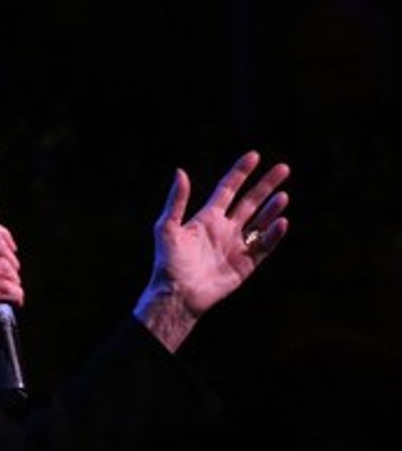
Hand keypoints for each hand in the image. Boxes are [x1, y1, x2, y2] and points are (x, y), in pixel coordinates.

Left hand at [134, 151, 289, 351]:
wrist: (176, 294)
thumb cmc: (168, 262)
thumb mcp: (167, 228)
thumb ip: (176, 201)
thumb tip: (180, 171)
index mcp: (207, 218)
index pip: (228, 189)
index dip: (240, 172)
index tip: (254, 155)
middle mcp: (224, 229)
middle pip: (250, 202)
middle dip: (266, 185)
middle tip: (283, 168)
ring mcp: (236, 246)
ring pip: (260, 222)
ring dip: (272, 208)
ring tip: (283, 195)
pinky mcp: (245, 264)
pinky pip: (264, 246)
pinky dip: (273, 234)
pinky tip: (280, 221)